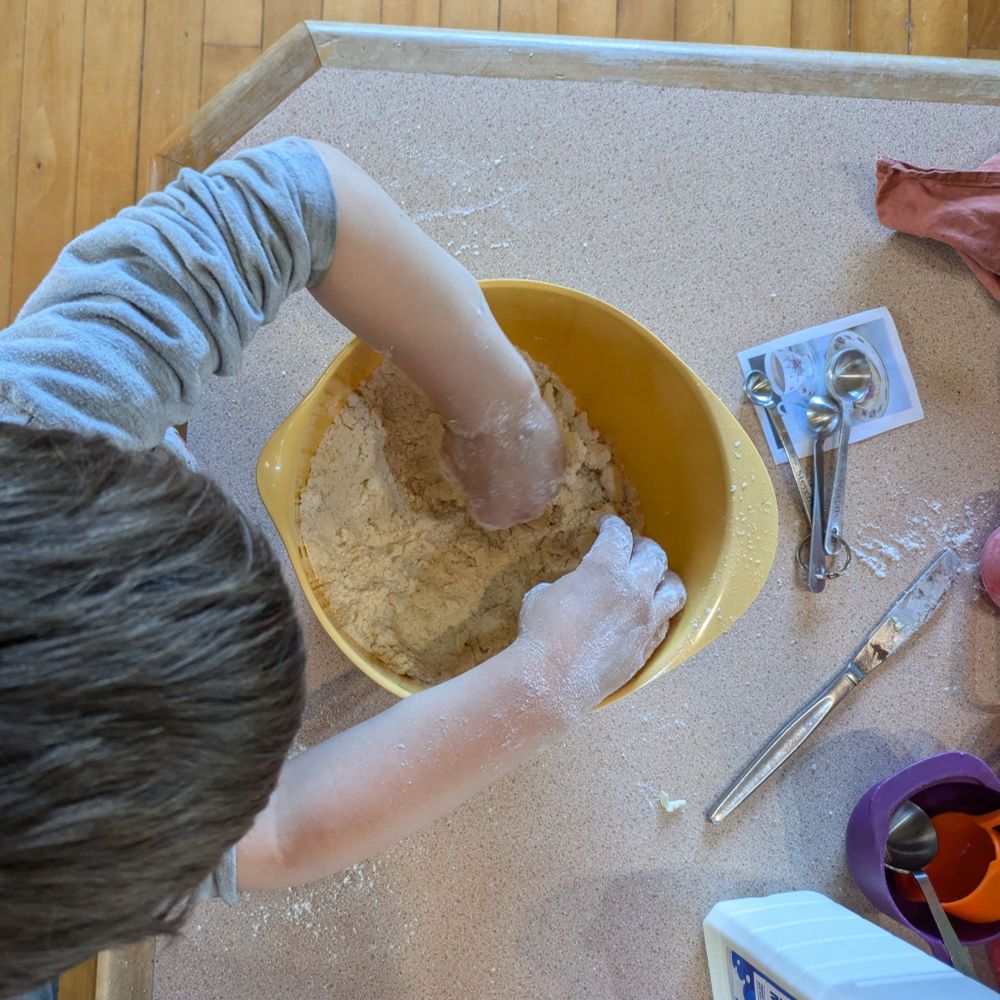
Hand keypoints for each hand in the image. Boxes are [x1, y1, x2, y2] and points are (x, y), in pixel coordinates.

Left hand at [443, 387, 565, 529]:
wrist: (499, 407)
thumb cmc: (467, 439)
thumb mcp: (453, 468)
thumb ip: (470, 482)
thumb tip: (476, 476)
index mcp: (495, 517)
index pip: (489, 513)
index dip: (482, 496)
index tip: (478, 477)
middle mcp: (527, 509)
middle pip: (519, 505)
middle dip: (510, 490)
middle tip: (499, 464)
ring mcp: (549, 487)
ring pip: (539, 487)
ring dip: (530, 475)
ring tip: (516, 450)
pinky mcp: (563, 461)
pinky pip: (550, 466)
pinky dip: (541, 456)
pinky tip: (528, 438)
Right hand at [516, 516, 685, 715]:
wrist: (554, 680)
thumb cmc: (541, 633)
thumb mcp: (542, 595)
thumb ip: (567, 585)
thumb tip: (570, 591)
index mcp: (605, 568)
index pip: (619, 535)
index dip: (613, 526)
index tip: (608, 525)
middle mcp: (634, 590)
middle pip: (654, 556)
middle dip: (643, 547)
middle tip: (632, 549)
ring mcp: (646, 620)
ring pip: (674, 590)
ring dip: (665, 579)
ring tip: (656, 579)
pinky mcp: (647, 647)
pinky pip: (664, 623)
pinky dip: (659, 614)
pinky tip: (649, 614)